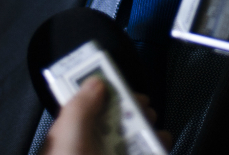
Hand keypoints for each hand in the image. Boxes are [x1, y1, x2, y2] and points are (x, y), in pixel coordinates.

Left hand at [41, 78, 172, 154]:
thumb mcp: (67, 137)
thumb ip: (80, 107)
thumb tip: (97, 81)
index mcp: (75, 135)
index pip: (92, 107)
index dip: (108, 93)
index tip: (125, 86)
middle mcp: (95, 147)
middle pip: (119, 122)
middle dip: (135, 111)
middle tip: (144, 109)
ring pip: (136, 141)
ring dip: (150, 132)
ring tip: (157, 132)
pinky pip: (147, 153)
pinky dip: (157, 149)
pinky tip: (161, 145)